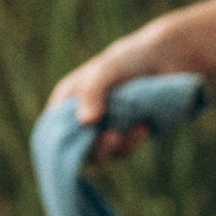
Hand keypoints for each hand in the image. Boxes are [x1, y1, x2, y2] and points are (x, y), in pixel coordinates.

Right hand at [48, 27, 174, 163]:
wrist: (163, 62)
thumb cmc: (128, 61)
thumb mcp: (107, 70)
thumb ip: (93, 92)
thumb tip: (86, 122)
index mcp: (66, 100)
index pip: (52, 131)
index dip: (62, 142)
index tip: (83, 141)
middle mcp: (79, 118)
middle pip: (75, 148)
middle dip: (95, 147)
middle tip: (114, 136)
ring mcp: (100, 130)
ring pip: (99, 155)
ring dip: (116, 146)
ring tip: (136, 125)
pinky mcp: (121, 138)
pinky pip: (120, 152)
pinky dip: (131, 143)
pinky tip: (144, 127)